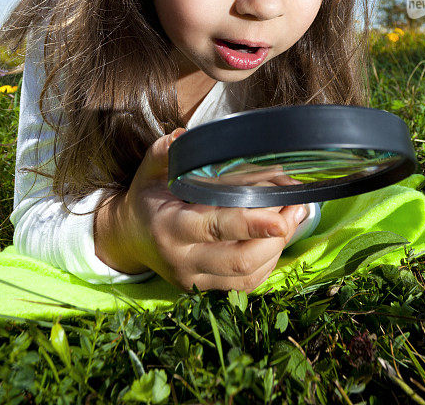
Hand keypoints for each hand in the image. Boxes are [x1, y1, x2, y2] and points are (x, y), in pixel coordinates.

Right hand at [96, 129, 308, 291]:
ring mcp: (195, 279)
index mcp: (169, 228)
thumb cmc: (146, 197)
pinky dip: (268, 262)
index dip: (251, 224)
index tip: (281, 216)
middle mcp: (183, 260)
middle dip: (275, 237)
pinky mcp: (205, 288)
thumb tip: (186, 137)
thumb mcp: (149, 170)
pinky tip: (277, 237)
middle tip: (296, 207)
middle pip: (240, 260)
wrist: (128, 238)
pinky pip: (245, 284)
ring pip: (247, 276)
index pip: (215, 228)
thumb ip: (166, 152)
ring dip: (277, 249)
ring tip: (293, 217)